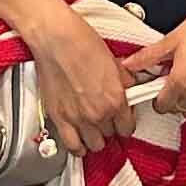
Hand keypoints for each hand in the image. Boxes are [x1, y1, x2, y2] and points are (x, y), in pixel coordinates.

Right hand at [25, 2, 140, 161]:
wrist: (56, 39)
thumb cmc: (82, 43)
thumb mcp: (115, 62)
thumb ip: (124, 82)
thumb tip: (128, 90)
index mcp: (116, 100)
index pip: (127, 128)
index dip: (125, 124)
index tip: (122, 121)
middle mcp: (98, 114)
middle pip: (110, 136)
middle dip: (109, 128)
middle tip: (105, 118)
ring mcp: (77, 118)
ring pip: (93, 145)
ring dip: (94, 138)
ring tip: (92, 129)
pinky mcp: (59, 118)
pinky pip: (72, 146)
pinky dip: (77, 147)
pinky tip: (79, 142)